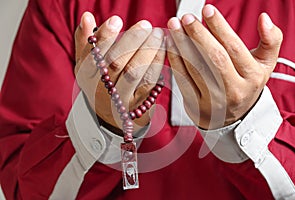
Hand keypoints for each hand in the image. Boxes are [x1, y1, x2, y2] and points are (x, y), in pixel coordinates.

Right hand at [75, 12, 164, 132]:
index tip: (117, 20)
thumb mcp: (87, 64)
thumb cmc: (101, 83)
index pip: (93, 54)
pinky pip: (149, 81)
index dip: (105, 36)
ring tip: (158, 34)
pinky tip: (163, 49)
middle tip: (145, 25)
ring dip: (148, 50)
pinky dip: (157, 63)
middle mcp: (100, 89)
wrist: (112, 115)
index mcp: (86, 75)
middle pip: (115, 63)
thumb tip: (86, 17)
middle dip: (132, 41)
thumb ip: (85, 41)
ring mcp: (120, 99)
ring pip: (134, 73)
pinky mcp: (138, 104)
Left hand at [167, 4, 282, 128]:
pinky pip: (183, 80)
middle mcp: (234, 90)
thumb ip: (271, 41)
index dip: (219, 27)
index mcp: (252, 77)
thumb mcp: (264, 65)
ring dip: (182, 45)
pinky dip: (175, 61)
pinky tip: (170, 45)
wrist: (232, 117)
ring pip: (196, 68)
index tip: (207, 10)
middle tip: (185, 17)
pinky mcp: (196, 105)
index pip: (234, 48)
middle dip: (198, 34)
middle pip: (214, 58)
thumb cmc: (245, 84)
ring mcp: (214, 100)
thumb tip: (264, 18)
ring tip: (173, 27)